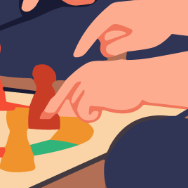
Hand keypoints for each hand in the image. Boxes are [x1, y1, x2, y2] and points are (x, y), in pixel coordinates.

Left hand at [47, 58, 187, 122]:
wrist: (143, 80)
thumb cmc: (128, 85)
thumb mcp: (104, 85)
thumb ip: (87, 93)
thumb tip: (67, 109)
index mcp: (86, 70)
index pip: (66, 87)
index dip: (55, 100)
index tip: (45, 111)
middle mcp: (83, 75)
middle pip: (64, 96)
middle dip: (54, 107)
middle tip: (44, 117)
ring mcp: (87, 85)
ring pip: (75, 106)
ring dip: (86, 112)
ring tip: (101, 108)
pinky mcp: (92, 95)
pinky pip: (83, 113)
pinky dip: (91, 116)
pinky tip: (101, 112)